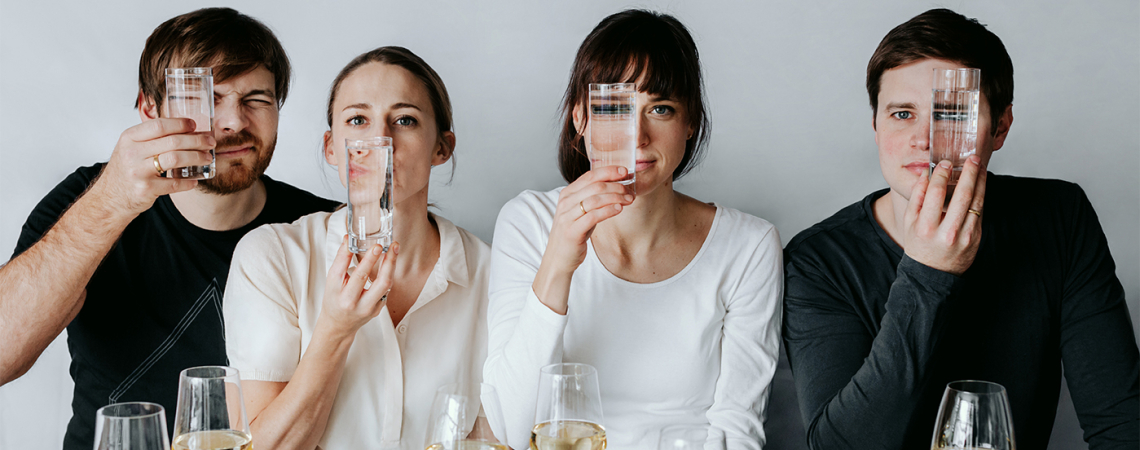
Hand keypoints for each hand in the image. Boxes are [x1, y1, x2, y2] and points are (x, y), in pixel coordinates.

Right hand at [91, 118, 215, 215]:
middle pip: (172, 141)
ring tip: (207, 157)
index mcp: (129, 138)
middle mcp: (132, 153)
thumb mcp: (131, 148)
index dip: (180, 124)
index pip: (159, 125)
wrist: (110, 198)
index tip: (195, 125)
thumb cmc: (126, 170)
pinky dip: (188, 182)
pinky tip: (195, 180)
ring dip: (196, 157)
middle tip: (210, 142)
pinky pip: (174, 183)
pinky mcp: (146, 189)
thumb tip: (186, 128)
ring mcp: (138, 172)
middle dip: (197, 140)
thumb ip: (150, 137)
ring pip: (176, 159)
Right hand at [316, 237, 397, 339]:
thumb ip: (341, 259)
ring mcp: (366, 308)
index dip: (363, 258)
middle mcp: (351, 301)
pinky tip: (390, 262)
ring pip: (384, 285)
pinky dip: (389, 274)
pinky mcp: (377, 310)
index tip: (374, 245)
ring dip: (390, 265)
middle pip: (367, 279)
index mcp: (336, 291)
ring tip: (394, 249)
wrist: (338, 324)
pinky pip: (386, 289)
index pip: (347, 270)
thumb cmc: (334, 299)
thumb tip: (349, 238)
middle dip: (377, 260)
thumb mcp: (332, 280)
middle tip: (385, 245)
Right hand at [532, 166, 633, 313]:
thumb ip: (592, 198)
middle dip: (616, 186)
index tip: (625, 172)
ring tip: (629, 200)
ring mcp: (567, 216)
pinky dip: (608, 210)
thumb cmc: (573, 233)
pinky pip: (593, 216)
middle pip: (595, 186)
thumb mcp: (581, 212)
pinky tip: (619, 209)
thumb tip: (616, 186)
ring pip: (595, 199)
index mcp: (567, 193)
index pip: (590, 175)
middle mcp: (566, 202)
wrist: (559, 258)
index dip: (609, 171)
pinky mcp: (572, 230)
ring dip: (616, 197)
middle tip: (630, 191)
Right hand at [902, 156, 987, 275]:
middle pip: (962, 195)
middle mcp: (946, 232)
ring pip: (976, 202)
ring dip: (980, 181)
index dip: (942, 175)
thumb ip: (917, 197)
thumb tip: (927, 174)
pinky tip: (980, 185)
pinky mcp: (976, 239)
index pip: (936, 193)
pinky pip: (980, 212)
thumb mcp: (910, 222)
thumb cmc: (919, 246)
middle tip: (972, 159)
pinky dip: (981, 195)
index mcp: (926, 227)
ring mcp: (964, 236)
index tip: (946, 163)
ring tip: (980, 167)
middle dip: (969, 173)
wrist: (933, 273)